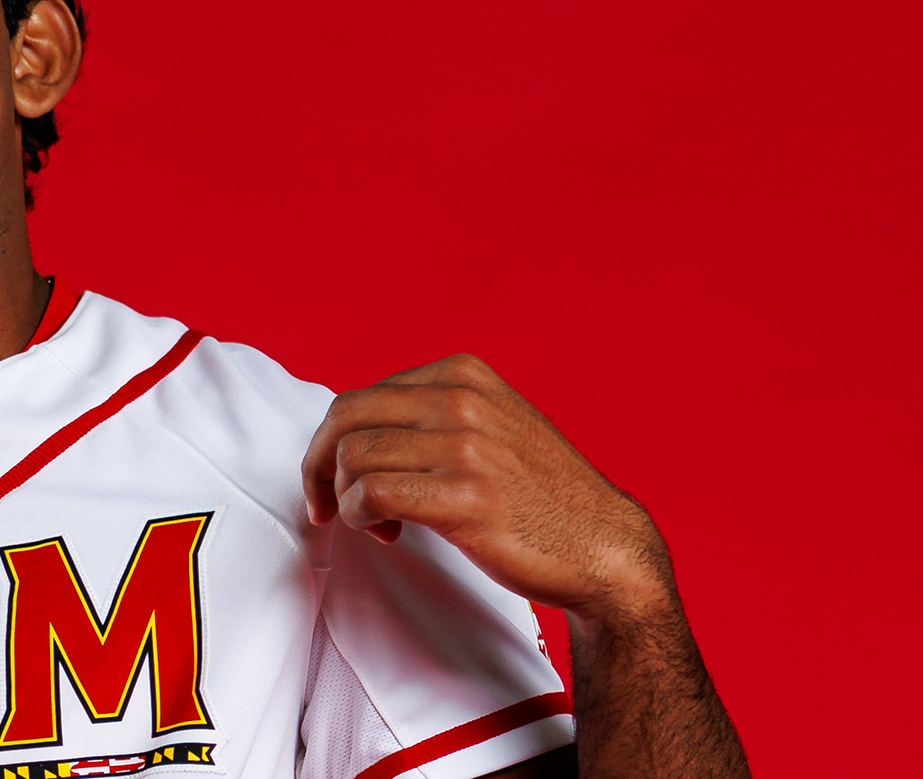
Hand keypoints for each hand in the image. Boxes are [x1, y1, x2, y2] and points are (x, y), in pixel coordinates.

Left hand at [301, 354, 671, 621]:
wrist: (604, 548)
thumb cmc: (539, 497)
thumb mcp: (491, 426)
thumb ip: (432, 414)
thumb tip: (354, 431)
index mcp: (462, 374)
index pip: (360, 398)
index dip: (334, 444)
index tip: (339, 482)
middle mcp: (462, 399)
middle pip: (344, 419)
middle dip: (318, 465)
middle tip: (325, 505)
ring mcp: (466, 446)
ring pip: (353, 457)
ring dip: (345, 499)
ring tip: (376, 524)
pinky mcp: (467, 497)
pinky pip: (372, 494)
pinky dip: (359, 517)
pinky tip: (386, 533)